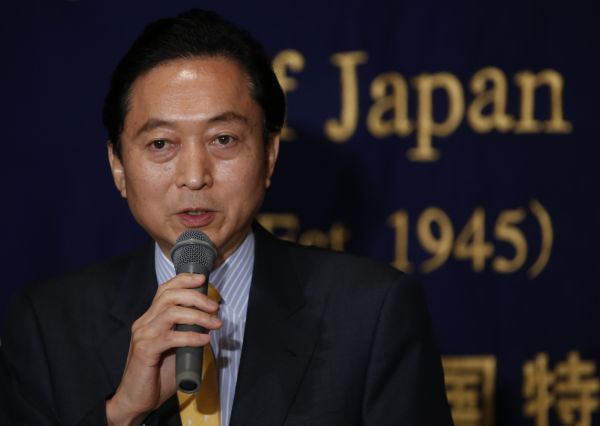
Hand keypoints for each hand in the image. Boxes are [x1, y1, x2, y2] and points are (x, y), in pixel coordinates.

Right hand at [106, 274, 221, 425]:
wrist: (136, 399)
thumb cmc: (157, 374)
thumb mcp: (175, 347)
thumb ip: (187, 332)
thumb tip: (211, 322)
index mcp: (150, 318)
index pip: (165, 290)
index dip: (184, 280)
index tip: (202, 279)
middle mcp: (144, 322)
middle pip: (169, 296)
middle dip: (196, 297)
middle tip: (215, 306)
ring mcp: (143, 335)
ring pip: (171, 313)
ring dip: (198, 315)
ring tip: (214, 323)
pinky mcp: (145, 351)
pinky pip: (171, 337)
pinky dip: (191, 337)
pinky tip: (204, 340)